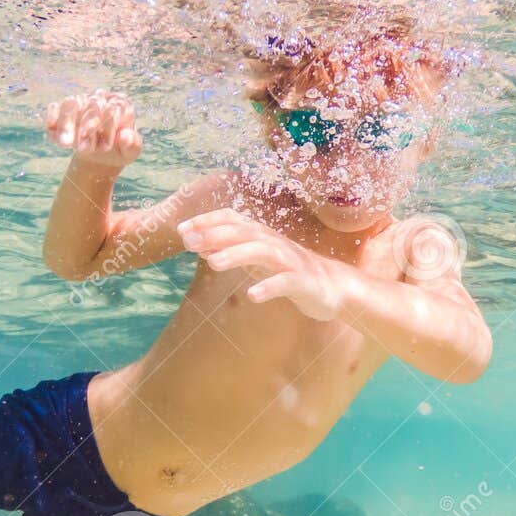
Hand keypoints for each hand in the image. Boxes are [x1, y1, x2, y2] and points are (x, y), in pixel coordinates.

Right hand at [45, 91, 141, 168]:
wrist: (101, 158)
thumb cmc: (119, 151)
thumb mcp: (129, 153)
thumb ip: (132, 145)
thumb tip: (125, 136)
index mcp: (120, 105)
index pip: (115, 108)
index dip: (109, 126)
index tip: (105, 148)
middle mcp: (100, 98)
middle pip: (92, 105)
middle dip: (86, 127)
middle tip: (82, 150)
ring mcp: (81, 102)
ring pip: (71, 104)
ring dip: (67, 124)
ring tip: (65, 144)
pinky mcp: (63, 110)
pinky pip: (55, 108)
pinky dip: (52, 118)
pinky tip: (52, 131)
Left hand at [178, 209, 346, 320]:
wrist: (334, 287)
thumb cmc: (290, 271)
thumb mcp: (257, 260)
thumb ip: (231, 251)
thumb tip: (200, 246)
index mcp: (263, 236)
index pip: (233, 220)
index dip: (208, 222)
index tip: (182, 230)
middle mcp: (276, 244)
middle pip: (244, 233)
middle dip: (216, 235)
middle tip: (189, 242)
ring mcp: (291, 262)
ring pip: (263, 252)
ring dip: (237, 255)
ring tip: (213, 263)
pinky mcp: (303, 282)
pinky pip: (285, 283)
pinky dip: (269, 287)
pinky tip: (253, 295)